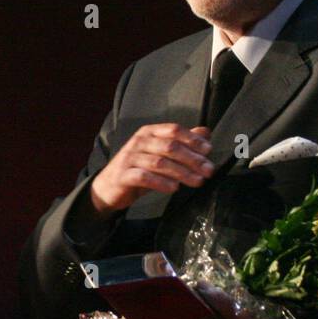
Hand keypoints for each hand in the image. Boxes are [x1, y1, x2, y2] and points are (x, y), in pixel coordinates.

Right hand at [90, 124, 214, 213]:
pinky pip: (145, 177)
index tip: (208, 151)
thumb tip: (205, 132)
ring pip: (160, 162)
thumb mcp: (160, 153)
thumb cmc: (139, 168)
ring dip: (182, 173)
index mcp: (149, 132)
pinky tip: (174, 188)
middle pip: (170, 146)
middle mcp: (138, 141)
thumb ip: (182, 142)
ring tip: (197, 182)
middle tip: (208, 170)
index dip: (193, 139)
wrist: (109, 187)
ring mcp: (129, 158)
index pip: (174, 130)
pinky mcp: (123, 175)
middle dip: (192, 159)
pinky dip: (162, 183)